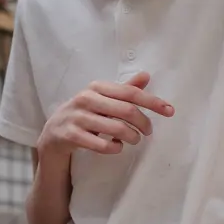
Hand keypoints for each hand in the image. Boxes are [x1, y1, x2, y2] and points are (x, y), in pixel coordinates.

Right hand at [38, 72, 173, 158]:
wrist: (53, 133)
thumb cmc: (84, 114)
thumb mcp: (102, 99)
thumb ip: (124, 89)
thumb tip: (146, 75)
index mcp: (96, 87)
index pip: (130, 92)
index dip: (152, 101)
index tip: (170, 111)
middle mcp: (85, 99)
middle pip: (126, 110)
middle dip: (143, 123)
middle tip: (148, 132)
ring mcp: (77, 117)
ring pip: (116, 128)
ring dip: (131, 137)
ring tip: (134, 140)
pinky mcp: (70, 135)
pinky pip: (101, 145)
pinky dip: (115, 148)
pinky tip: (116, 147)